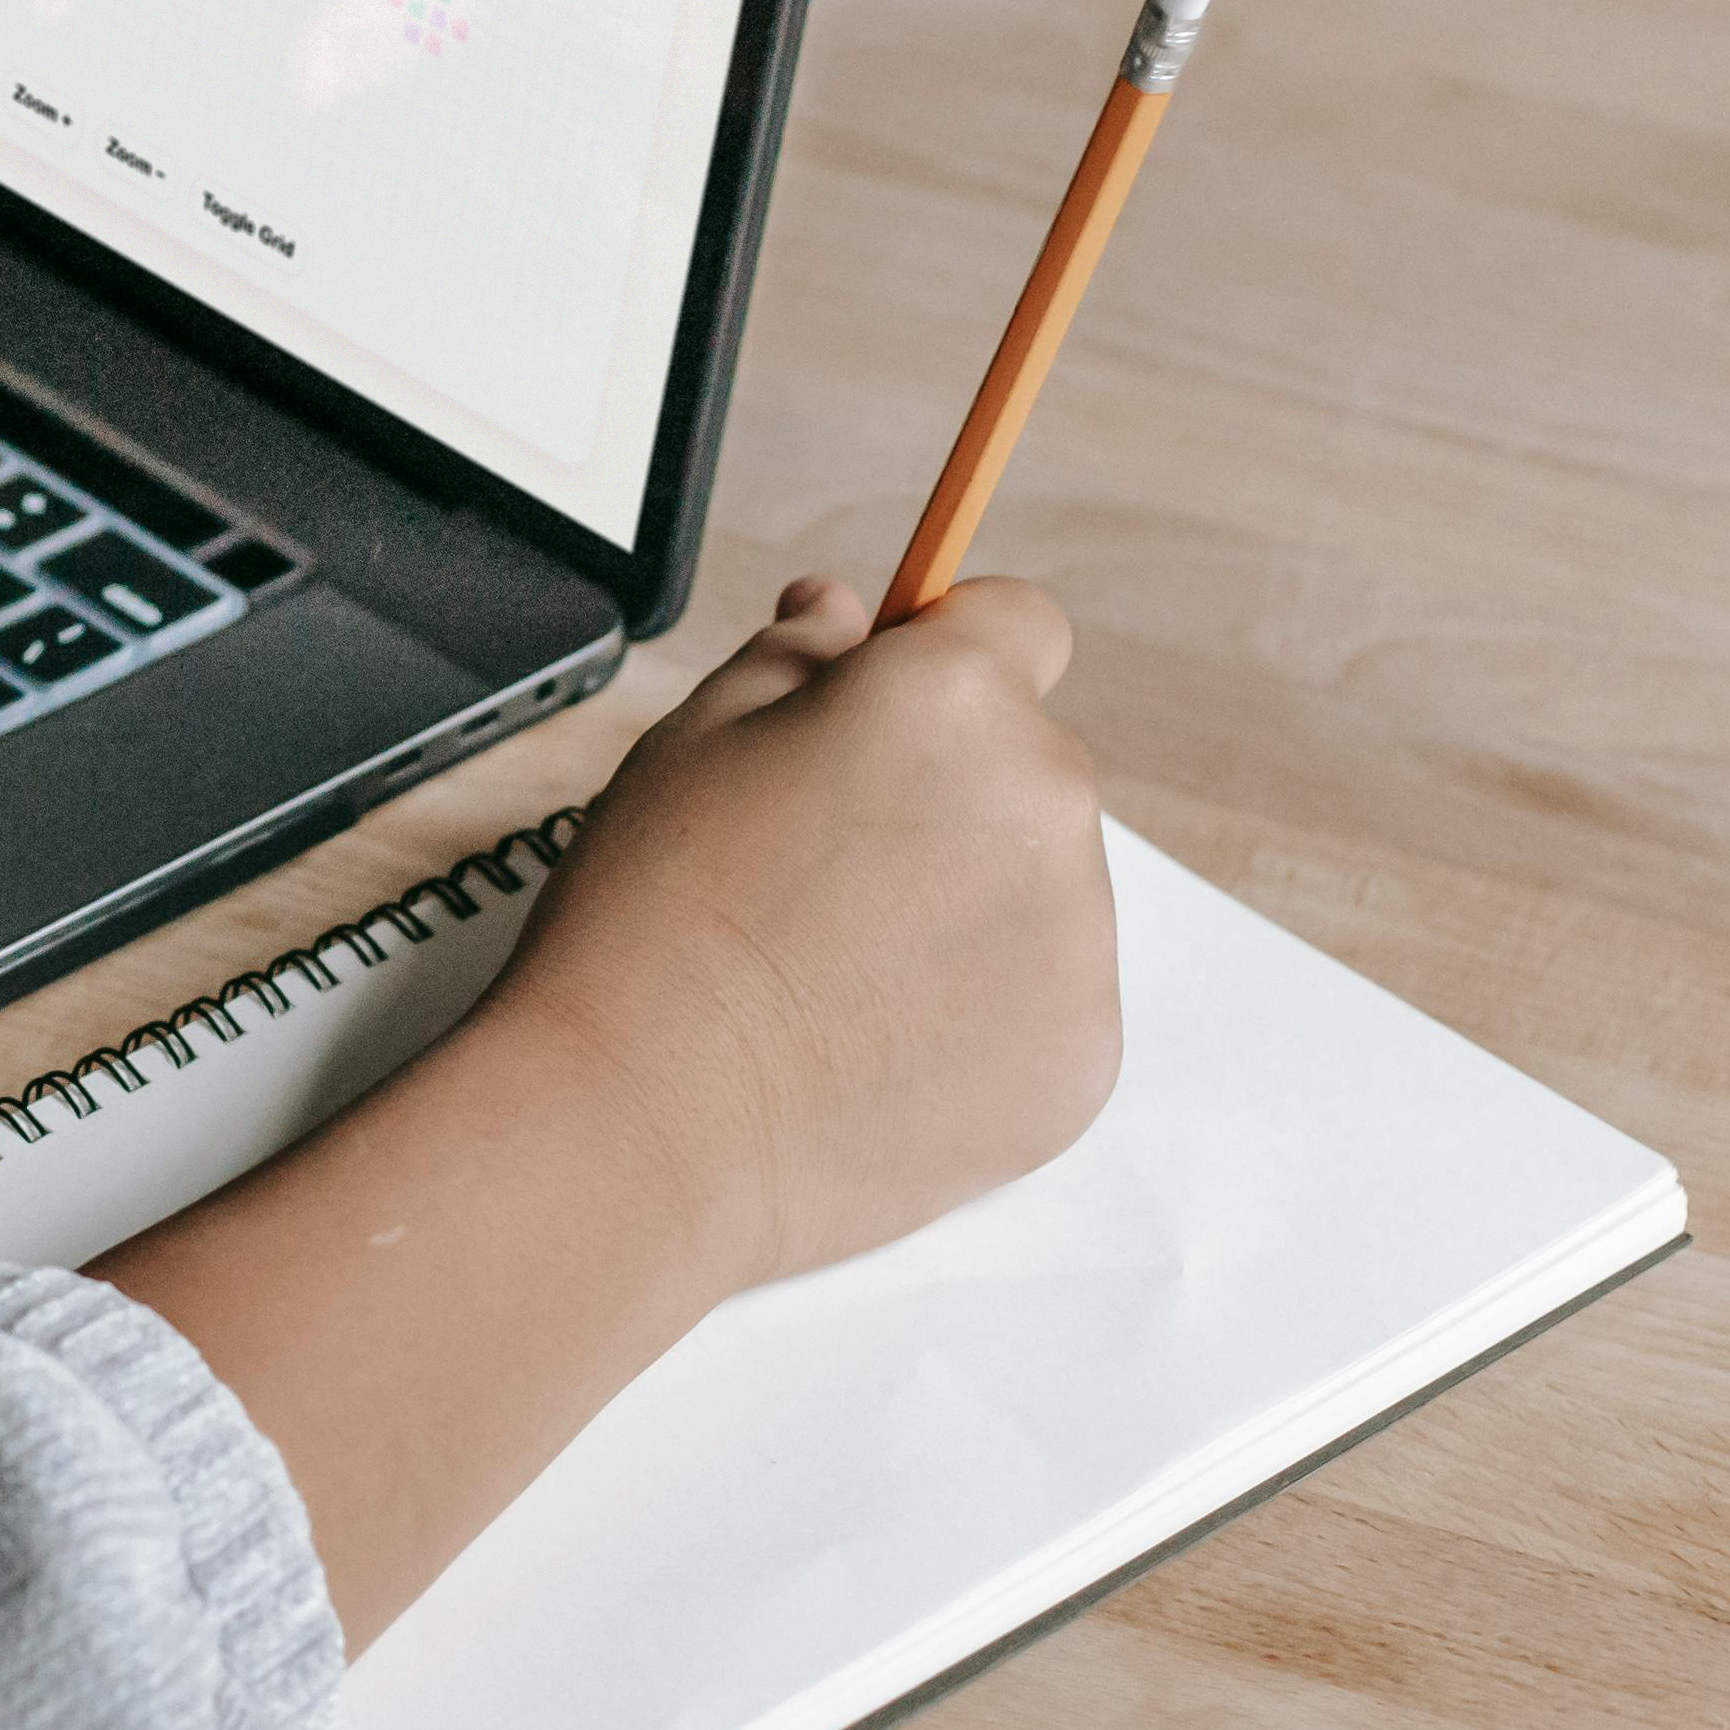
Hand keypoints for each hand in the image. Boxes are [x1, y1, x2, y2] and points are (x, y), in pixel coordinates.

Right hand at [488, 573, 1121, 1295]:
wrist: (646, 1118)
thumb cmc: (652, 912)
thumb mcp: (692, 738)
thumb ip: (793, 656)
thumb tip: (846, 611)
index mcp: (953, 699)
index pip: (1019, 624)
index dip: (945, 655)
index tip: (884, 714)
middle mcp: (1048, 803)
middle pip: (1023, 766)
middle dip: (944, 794)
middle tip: (816, 867)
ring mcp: (1081, 943)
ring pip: (1037, 886)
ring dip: (964, 905)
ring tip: (831, 970)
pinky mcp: (1084, 1059)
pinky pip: (1042, 1001)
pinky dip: (975, 1014)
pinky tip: (867, 1039)